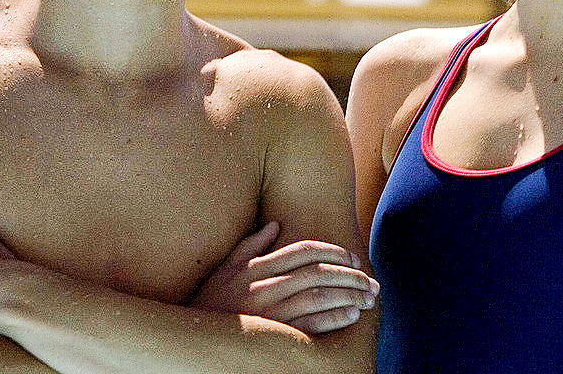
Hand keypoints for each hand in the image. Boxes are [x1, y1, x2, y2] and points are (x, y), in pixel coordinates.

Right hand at [189, 221, 379, 334]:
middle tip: (370, 280)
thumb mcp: (225, 268)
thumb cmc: (209, 302)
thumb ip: (250, 245)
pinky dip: (334, 317)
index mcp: (255, 267)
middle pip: (318, 272)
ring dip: (349, 295)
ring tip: (367, 298)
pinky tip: (351, 315)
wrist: (192, 339)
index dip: (332, 252)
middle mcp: (263, 286)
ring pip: (319, 296)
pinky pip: (311, 324)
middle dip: (350, 274)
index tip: (352, 258)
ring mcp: (268, 311)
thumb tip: (275, 224)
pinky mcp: (273, 335)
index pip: (303, 251)